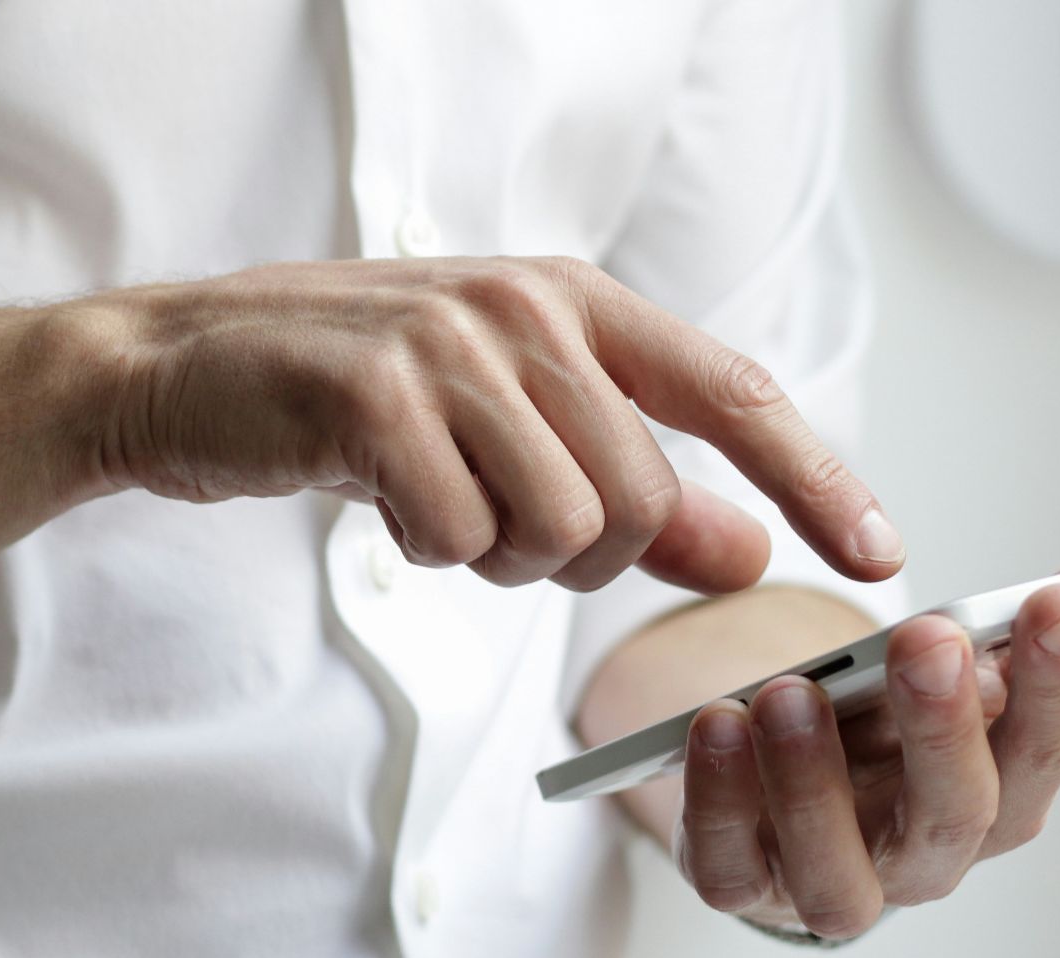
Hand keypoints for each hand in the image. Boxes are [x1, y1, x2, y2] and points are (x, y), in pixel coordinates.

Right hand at [63, 257, 904, 592]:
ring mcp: (449, 345)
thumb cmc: (350, 397)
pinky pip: (459, 538)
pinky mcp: (374, 396)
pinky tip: (378, 496)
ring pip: (560, 528)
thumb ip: (633, 488)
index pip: (732, 393)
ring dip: (495, 555)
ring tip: (431, 501)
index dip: (815, 477)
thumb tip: (748, 554)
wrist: (181, 367)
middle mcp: (524, 307)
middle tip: (492, 523)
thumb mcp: (504, 427)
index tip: (878, 554)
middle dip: (577, 555)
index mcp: (571, 299)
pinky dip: (425, 551)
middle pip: (639, 499)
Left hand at [671, 562, 1059, 937]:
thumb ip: (1032, 631)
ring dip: (814, 780)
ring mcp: (829, 881)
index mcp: (996, 797)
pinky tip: (715, 725)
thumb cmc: (880, 727)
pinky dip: (719, 801)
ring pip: (837, 869)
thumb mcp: (953, 669)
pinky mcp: (741, 884)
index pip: (1047, 750)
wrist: (777, 777)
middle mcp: (923, 857)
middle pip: (954, 815)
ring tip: (790, 692)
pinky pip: (727, 867)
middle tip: (929, 640)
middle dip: (946, 726)